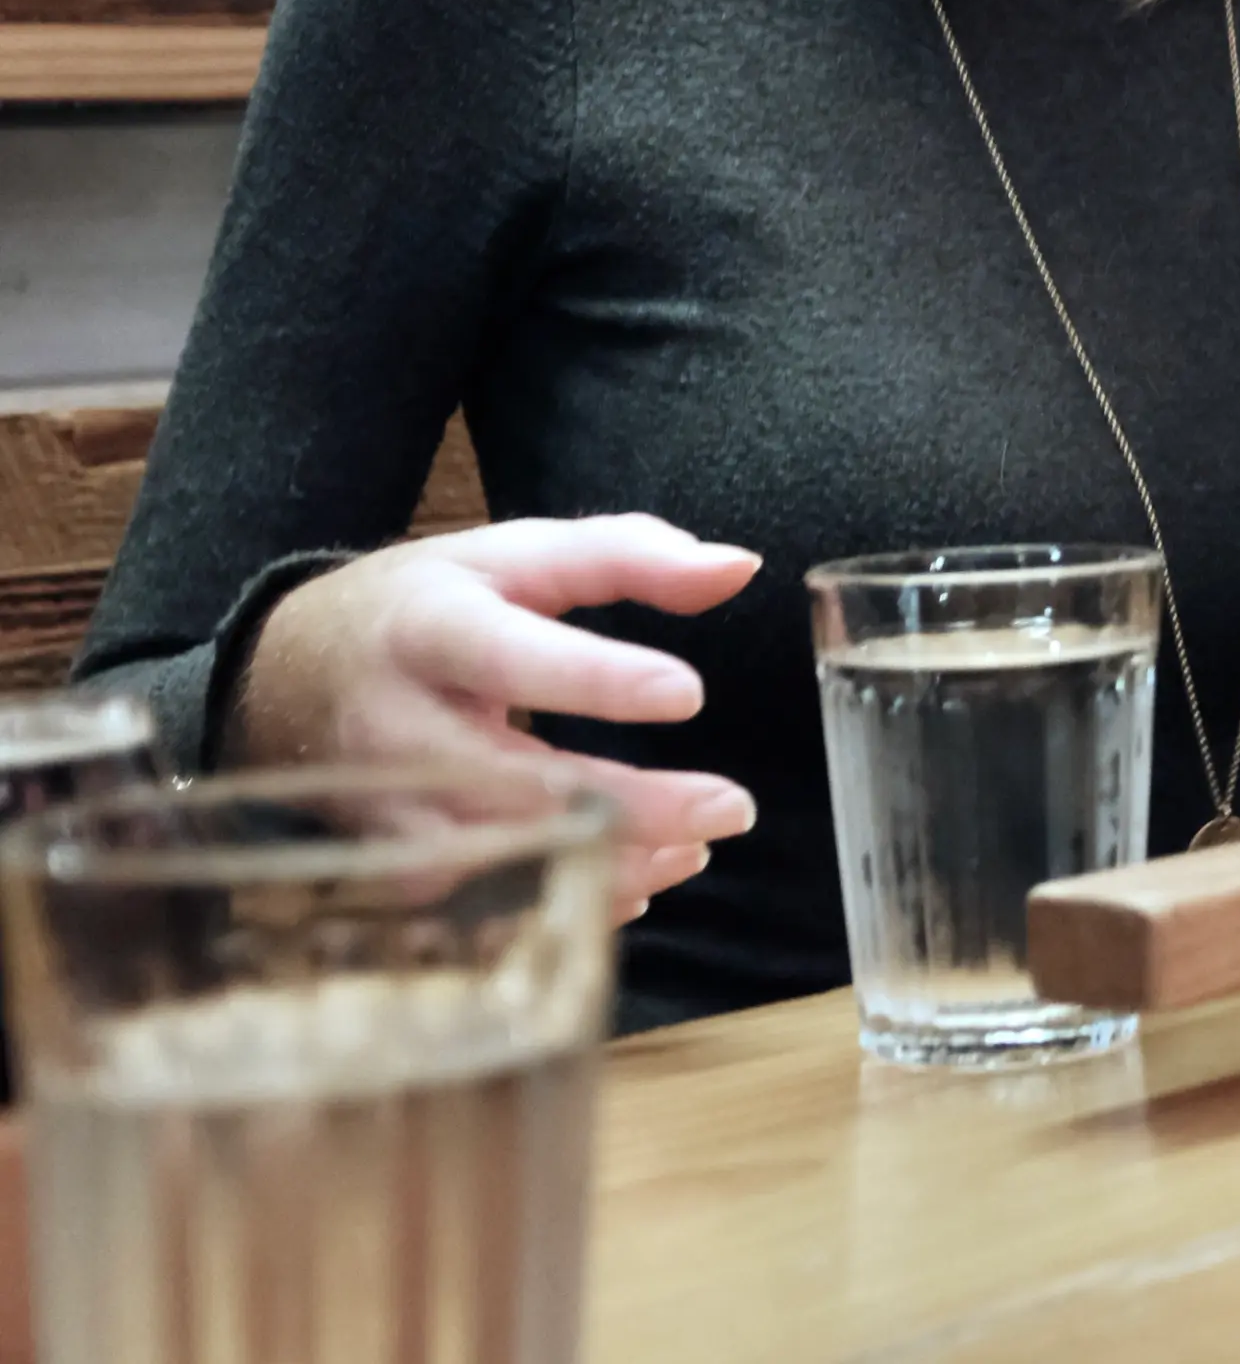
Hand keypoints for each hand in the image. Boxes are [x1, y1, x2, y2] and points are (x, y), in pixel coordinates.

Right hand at [231, 515, 762, 922]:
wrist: (285, 672)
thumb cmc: (427, 604)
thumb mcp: (515, 555)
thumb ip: (629, 555)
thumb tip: (739, 568)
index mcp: (430, 627)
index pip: (510, 654)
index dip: (597, 678)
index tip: (689, 693)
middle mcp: (396, 722)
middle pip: (509, 779)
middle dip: (626, 802)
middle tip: (730, 807)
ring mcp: (383, 803)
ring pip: (494, 856)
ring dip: (604, 862)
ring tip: (695, 848)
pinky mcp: (382, 859)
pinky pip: (475, 899)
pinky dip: (558, 898)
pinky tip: (635, 884)